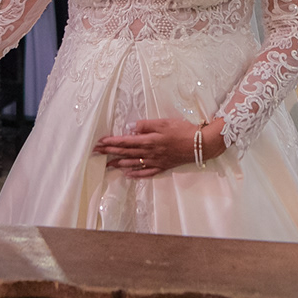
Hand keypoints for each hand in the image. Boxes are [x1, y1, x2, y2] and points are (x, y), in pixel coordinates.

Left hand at [94, 118, 224, 177]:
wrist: (200, 144)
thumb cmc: (183, 130)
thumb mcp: (164, 122)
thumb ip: (147, 126)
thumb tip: (131, 128)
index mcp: (149, 140)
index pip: (126, 141)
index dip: (112, 142)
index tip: (100, 142)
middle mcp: (150, 153)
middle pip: (126, 153)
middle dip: (110, 153)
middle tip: (97, 153)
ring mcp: (156, 161)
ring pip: (134, 164)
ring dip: (119, 164)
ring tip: (108, 165)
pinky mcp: (163, 166)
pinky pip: (146, 172)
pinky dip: (136, 174)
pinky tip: (128, 174)